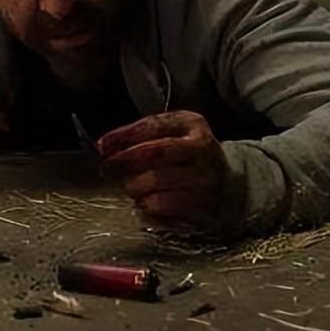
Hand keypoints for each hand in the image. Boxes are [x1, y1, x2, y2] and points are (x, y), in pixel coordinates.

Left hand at [98, 111, 225, 227]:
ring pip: (159, 181)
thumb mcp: (169, 133)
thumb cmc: (186, 154)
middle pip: (156, 153)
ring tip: (131, 187)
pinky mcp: (203, 203)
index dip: (123, 136)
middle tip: (109, 170)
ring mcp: (205, 177)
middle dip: (126, 162)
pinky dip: (149, 205)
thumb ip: (138, 135)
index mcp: (191, 124)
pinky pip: (166, 206)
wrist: (227, 181)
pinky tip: (145, 202)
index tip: (101, 146)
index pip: (152, 126)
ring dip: (136, 186)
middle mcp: (202, 148)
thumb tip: (104, 146)